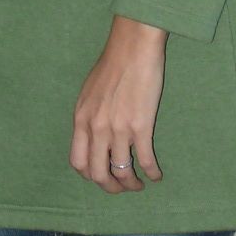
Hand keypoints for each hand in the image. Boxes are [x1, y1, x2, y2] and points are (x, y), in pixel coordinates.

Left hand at [69, 15, 168, 192]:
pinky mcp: (141, 127)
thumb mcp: (89, 93)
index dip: (90, 176)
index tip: (102, 176)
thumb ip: (88, 117)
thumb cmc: (112, 65)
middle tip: (122, 187)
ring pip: (122, 173)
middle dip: (111, 188)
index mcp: (81, 119)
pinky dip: (152, 174)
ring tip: (139, 184)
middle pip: (98, 174)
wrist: (132, 48)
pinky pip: (146, 161)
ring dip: (132, 185)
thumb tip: (92, 139)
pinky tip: (157, 175)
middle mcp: (96, 128)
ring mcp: (118, 129)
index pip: (78, 162)